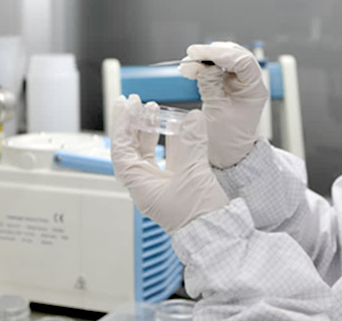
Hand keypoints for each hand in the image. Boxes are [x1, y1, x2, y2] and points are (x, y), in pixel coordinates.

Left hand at [111, 95, 228, 233]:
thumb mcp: (193, 175)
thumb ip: (191, 143)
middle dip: (134, 125)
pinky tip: (180, 126)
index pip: (121, 151)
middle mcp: (149, 186)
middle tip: (137, 103)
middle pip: (132, 150)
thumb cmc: (200, 219)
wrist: (220, 237)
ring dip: (152, 131)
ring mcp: (164, 185)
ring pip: (151, 153)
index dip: (122, 126)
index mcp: (142, 187)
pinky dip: (174, 141)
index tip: (127, 106)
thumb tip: (192, 118)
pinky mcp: (181, 185)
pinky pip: (171, 158)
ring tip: (156, 110)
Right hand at [179, 42, 267, 168]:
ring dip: (207, 58)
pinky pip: (218, 66)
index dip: (221, 54)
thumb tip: (202, 63)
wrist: (227, 153)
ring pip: (227, 58)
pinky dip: (205, 65)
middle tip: (191, 56)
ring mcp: (240, 82)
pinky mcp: (229, 83)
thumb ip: (209, 84)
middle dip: (212, 53)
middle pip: (235, 55)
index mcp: (255, 90)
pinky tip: (192, 69)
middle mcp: (250, 83)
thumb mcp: (216, 110)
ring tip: (189, 66)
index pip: (243, 61)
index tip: (199, 53)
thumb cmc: (227, 139)